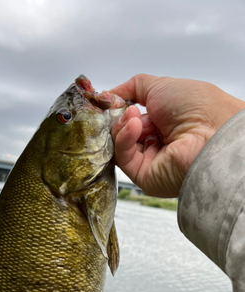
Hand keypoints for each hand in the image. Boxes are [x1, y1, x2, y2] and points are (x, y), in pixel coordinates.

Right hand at [111, 74, 244, 196]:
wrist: (212, 133)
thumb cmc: (198, 107)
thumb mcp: (161, 85)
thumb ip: (132, 87)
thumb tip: (108, 95)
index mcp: (164, 122)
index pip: (130, 118)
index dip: (118, 109)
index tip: (108, 100)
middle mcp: (157, 142)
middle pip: (121, 132)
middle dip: (118, 117)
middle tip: (121, 107)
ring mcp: (150, 160)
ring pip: (119, 144)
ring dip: (121, 126)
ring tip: (133, 115)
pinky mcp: (144, 176)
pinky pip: (123, 157)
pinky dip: (124, 139)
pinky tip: (134, 126)